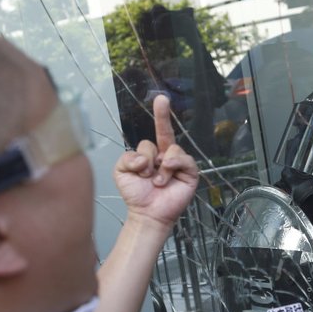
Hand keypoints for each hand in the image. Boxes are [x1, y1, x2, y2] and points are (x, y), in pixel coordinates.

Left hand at [113, 95, 198, 227]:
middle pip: (166, 133)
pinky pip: (184, 160)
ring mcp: (180, 163)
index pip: (155, 133)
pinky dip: (172, 166)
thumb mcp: (121, 172)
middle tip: (158, 115)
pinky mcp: (190, 173)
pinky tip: (164, 178)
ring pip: (171, 148)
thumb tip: (145, 158)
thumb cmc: (135, 194)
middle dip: (162, 119)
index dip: (160, 115)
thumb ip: (127, 157)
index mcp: (152, 153)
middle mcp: (167, 155)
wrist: (146, 213)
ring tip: (155, 181)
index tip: (161, 98)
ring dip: (159, 165)